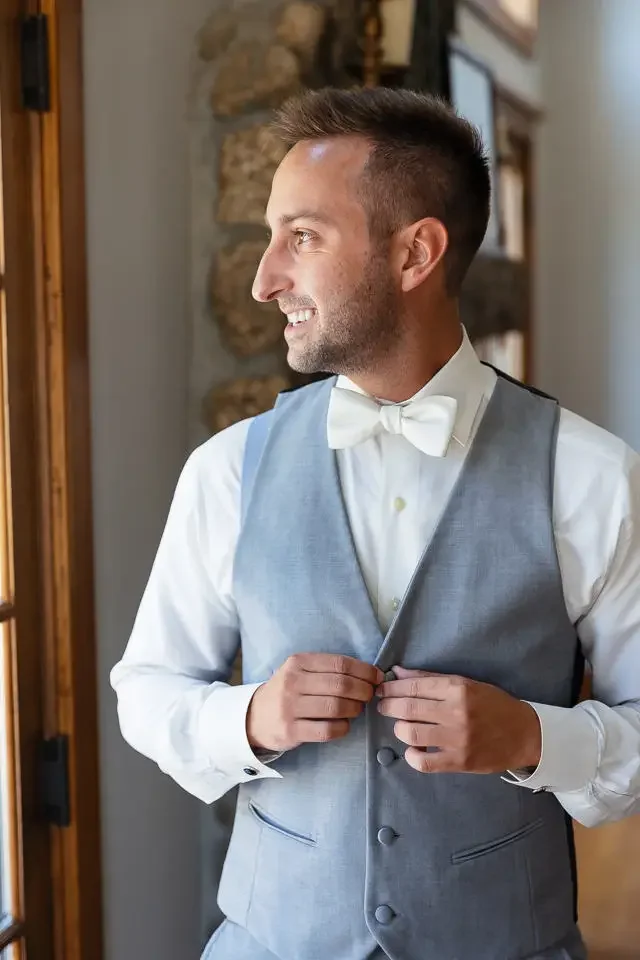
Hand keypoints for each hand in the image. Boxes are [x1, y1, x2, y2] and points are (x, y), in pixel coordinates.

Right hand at [247, 653, 383, 752]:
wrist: (254, 717)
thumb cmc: (287, 691)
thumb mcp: (300, 671)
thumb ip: (328, 670)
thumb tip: (370, 674)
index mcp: (297, 663)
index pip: (340, 664)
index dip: (364, 671)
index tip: (377, 677)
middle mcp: (292, 682)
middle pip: (341, 685)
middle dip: (364, 690)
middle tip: (370, 695)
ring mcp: (289, 707)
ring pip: (336, 707)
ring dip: (354, 709)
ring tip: (357, 709)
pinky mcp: (290, 731)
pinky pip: (327, 730)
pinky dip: (342, 728)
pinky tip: (344, 724)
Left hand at [376, 666, 541, 774]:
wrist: (526, 734)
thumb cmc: (494, 705)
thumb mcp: (466, 683)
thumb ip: (431, 679)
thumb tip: (398, 672)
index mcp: (458, 688)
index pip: (414, 686)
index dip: (392, 688)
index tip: (382, 689)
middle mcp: (456, 712)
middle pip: (407, 709)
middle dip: (388, 707)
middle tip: (383, 707)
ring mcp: (457, 739)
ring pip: (411, 734)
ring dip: (400, 730)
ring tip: (402, 727)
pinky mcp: (460, 761)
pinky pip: (424, 762)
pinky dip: (412, 756)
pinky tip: (414, 750)